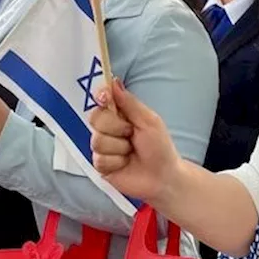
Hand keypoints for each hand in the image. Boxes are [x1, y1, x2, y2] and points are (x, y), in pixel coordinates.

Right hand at [91, 79, 180, 203]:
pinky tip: (125, 164)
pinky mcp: (100, 165)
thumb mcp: (149, 120)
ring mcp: (103, 147)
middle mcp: (108, 129)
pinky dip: (116, 162)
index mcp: (120, 114)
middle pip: (95, 118)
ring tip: (131, 152)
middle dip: (116, 127)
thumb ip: (129, 102)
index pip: (101, 99)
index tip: (104, 97)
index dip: (100, 96)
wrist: (162, 177)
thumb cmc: (160, 147)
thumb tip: (114, 81)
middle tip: (131, 134)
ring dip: (119, 147)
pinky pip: (99, 159)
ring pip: (97, 140)